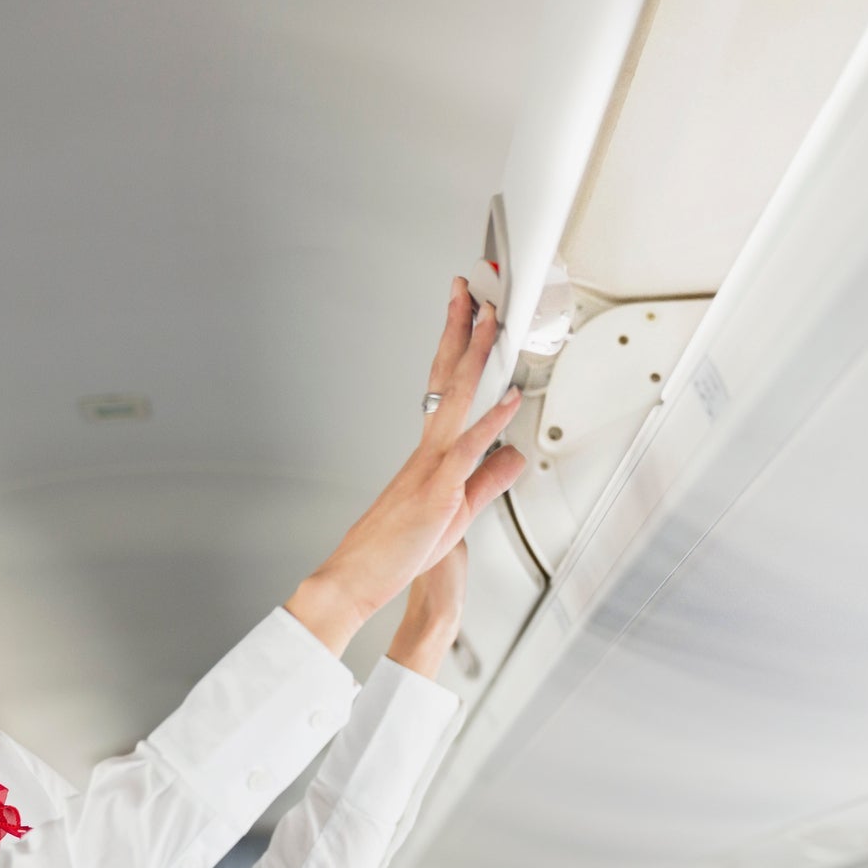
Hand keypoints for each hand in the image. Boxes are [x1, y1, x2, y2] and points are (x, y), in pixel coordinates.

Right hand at [285, 277, 526, 653]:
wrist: (354, 577)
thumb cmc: (393, 552)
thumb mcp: (456, 512)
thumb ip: (487, 480)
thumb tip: (514, 453)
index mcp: (429, 453)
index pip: (446, 388)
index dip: (460, 348)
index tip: (469, 315)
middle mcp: (428, 450)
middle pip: (447, 376)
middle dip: (462, 330)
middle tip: (472, 290)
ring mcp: (430, 466)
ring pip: (457, 399)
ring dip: (477, 357)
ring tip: (492, 320)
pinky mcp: (436, 490)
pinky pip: (466, 448)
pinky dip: (491, 421)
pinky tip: (509, 399)